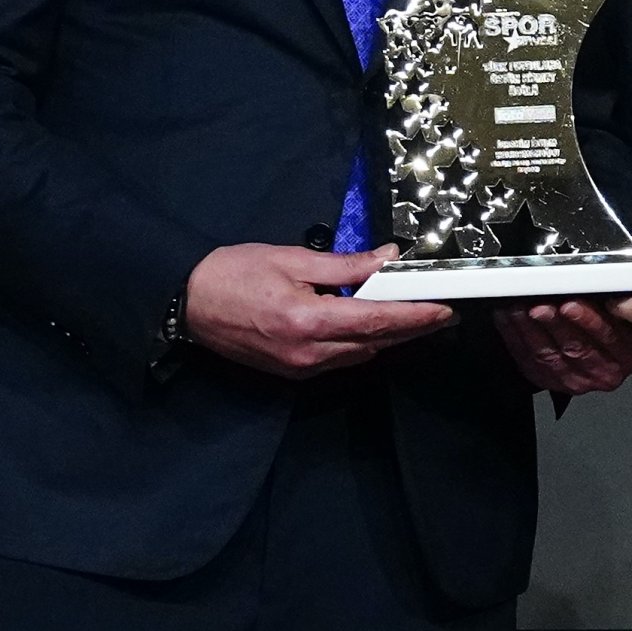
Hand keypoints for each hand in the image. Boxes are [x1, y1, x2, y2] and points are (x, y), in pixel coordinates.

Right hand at [182, 244, 452, 377]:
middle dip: (411, 328)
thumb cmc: (235, 273)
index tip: (444, 308)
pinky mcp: (292, 372)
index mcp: (308, 321)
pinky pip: (339, 360)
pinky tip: (372, 327)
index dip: (415, 316)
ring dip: (388, 337)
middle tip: (441, 311)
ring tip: (414, 315)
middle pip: (374, 343)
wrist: (188, 304)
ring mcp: (300, 368)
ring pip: (359, 355)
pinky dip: (361, 344)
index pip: (376, 321)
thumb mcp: (291, 258)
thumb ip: (345, 265)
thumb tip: (387, 259)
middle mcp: (309, 354)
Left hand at [493, 299, 631, 396]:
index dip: (588, 320)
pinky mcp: (552, 382)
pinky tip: (508, 319)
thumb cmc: (620, 329)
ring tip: (518, 308)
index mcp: (629, 353)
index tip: (570, 303)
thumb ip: (615, 300)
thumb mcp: (629, 314)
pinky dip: (515, 338)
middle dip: (553, 323)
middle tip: (539, 304)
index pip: (608, 336)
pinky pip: (529, 362)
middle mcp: (605, 372)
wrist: (612, 357)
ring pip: (548, 355)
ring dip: (529, 329)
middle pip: (575, 347)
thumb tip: (590, 278)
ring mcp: (576, 380)